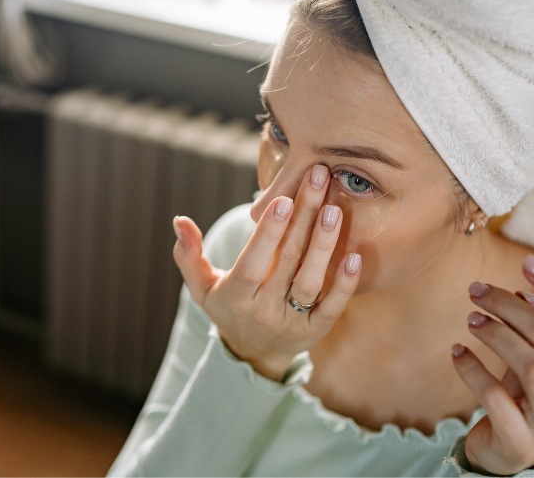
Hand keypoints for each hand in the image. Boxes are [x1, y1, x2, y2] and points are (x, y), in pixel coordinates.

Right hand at [172, 165, 361, 380]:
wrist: (253, 354)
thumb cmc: (227, 307)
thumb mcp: (201, 286)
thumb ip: (188, 254)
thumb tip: (179, 221)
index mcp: (235, 297)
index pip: (252, 264)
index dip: (268, 234)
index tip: (282, 200)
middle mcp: (264, 310)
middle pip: (286, 261)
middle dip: (303, 216)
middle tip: (318, 179)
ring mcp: (292, 322)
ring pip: (310, 282)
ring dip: (324, 245)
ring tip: (334, 210)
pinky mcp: (316, 331)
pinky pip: (333, 308)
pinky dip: (344, 284)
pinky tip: (354, 256)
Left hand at [451, 255, 533, 474]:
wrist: (507, 452)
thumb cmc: (527, 395)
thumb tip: (529, 290)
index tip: (530, 262)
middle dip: (510, 307)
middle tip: (477, 290)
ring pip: (532, 366)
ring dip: (496, 335)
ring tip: (471, 318)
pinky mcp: (521, 442)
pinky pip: (495, 397)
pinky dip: (473, 369)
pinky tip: (457, 352)